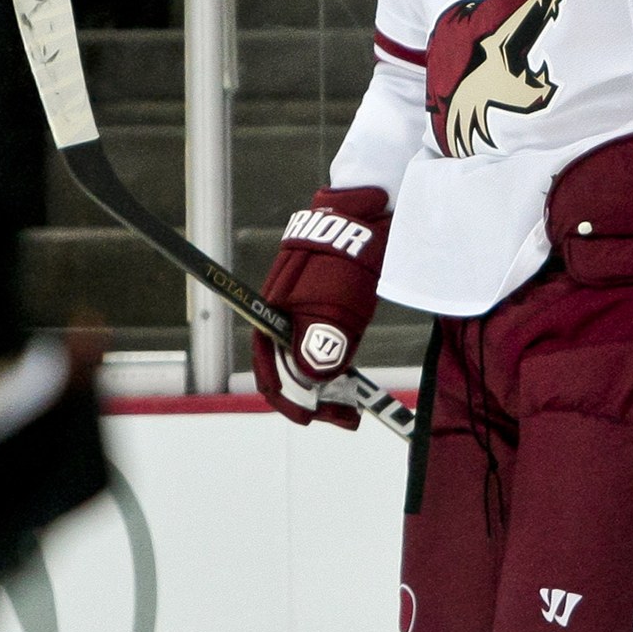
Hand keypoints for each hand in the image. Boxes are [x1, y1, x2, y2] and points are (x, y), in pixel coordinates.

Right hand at [250, 187, 390, 428]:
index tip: (314, 418)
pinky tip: (349, 372)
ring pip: (302, 354)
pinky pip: (318, 339)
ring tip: (349, 402)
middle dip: (310, 396)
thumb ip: (321, 343)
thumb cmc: (346, 256)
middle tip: (343, 416)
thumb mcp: (336, 305)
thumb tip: (312, 380)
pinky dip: (331, 360)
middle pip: (285, 365)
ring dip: (323, 382)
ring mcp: (300, 306)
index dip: (290, 398)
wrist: (364, 213)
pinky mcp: (319, 300)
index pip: (269, 367)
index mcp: (274, 313)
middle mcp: (281, 312)